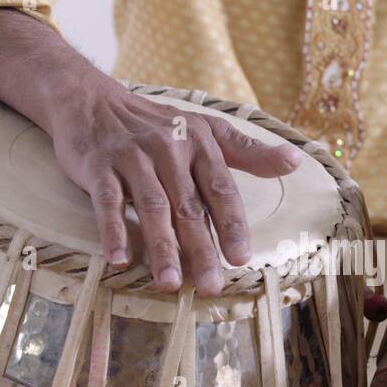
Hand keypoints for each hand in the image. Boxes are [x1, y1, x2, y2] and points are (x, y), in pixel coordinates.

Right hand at [45, 81, 301, 294]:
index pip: (220, 190)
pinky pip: (107, 202)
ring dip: (161, 248)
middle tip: (210, 286)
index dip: (231, 225)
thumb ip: (249, 152)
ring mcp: (132, 157)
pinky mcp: (98, 166)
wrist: (91, 100)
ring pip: (151, 208)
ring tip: (169, 284)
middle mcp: (168, 149)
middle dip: (200, 249)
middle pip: (188, 207)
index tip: (241, 258)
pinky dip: (112, 230)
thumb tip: (295, 162)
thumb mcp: (205, 130)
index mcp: (200, 144)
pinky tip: (119, 259)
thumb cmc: (156, 124)